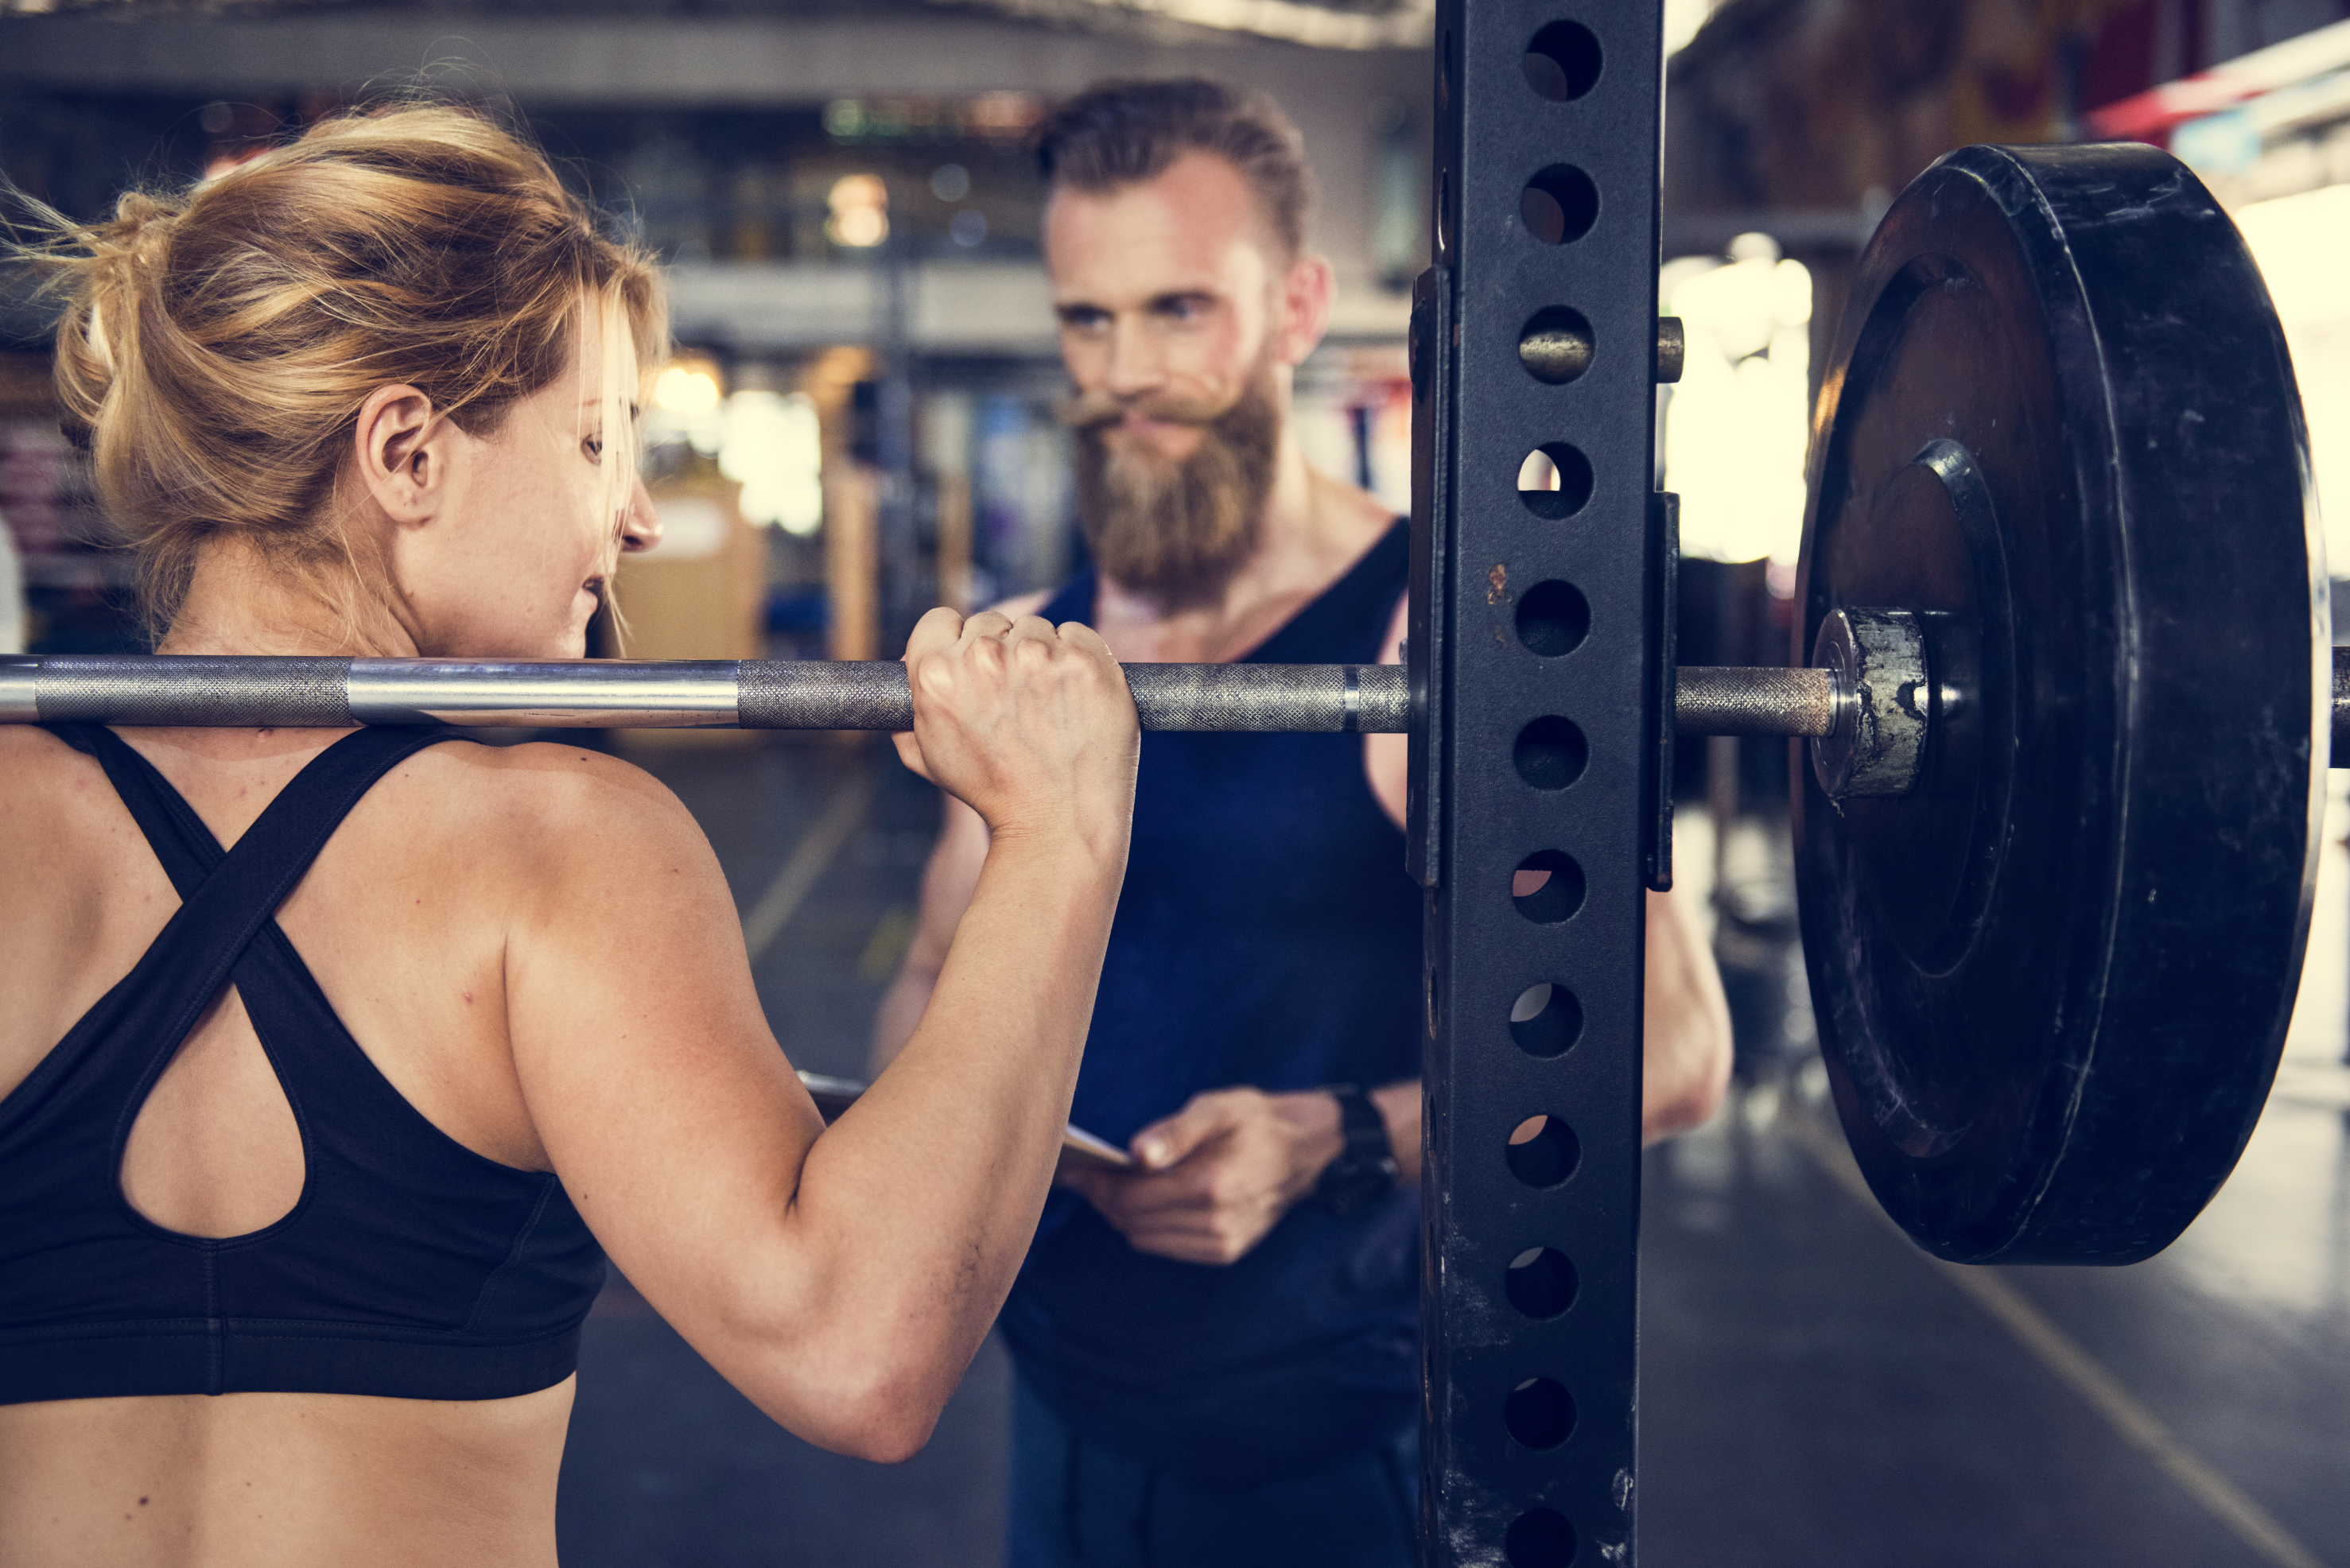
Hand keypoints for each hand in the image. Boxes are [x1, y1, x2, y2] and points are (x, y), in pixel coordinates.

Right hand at [892, 608, 1137, 857]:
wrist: (1058, 824)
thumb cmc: (993, 794)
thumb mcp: (929, 756)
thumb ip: (908, 709)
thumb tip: (909, 667)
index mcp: (936, 674)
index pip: (940, 621)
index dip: (956, 642)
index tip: (975, 666)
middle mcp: (984, 656)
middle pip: (991, 623)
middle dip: (1002, 652)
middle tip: (1018, 698)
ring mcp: (1038, 655)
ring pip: (1036, 627)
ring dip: (1042, 655)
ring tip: (1049, 706)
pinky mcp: (1085, 659)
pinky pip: (1078, 633)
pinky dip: (1078, 658)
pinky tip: (1076, 698)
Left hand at [1059, 1088, 1345, 1265]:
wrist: (1308, 1151)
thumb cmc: (1257, 1121)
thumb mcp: (1218, 1108)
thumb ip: (1175, 1132)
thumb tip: (1135, 1155)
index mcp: (1210, 1186)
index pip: (1131, 1198)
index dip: (1096, 1185)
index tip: (1073, 1169)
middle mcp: (1215, 1223)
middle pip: (1131, 1221)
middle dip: (1102, 1198)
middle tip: (1083, 1173)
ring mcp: (1221, 1243)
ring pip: (1144, 1238)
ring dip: (1122, 1214)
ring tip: (1109, 1184)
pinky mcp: (1225, 1252)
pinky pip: (1165, 1246)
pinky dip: (1147, 1226)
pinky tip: (1144, 1201)